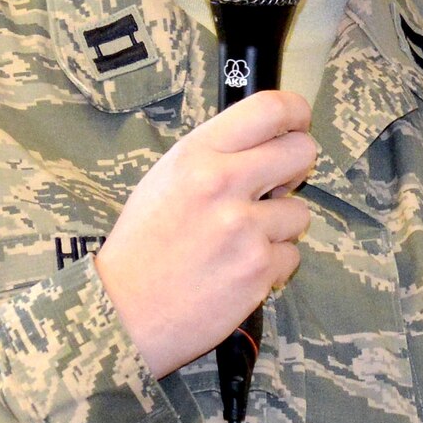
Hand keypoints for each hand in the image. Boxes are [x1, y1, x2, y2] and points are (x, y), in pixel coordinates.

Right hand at [95, 90, 316, 378]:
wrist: (122, 313)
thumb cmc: (142, 247)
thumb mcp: (165, 181)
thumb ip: (215, 158)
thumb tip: (267, 147)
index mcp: (195, 155)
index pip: (268, 109)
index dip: (296, 114)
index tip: (298, 125)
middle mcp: (222, 183)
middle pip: (301, 152)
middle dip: (296, 170)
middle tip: (275, 188)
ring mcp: (243, 229)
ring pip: (299, 212)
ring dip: (279, 228)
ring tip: (239, 244)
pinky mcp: (258, 270)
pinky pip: (291, 256)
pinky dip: (271, 266)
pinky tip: (238, 272)